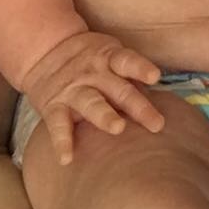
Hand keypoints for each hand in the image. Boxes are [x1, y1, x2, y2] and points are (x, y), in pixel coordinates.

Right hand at [21, 31, 164, 164]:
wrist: (45, 50)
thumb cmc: (91, 60)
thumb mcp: (110, 57)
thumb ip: (130, 79)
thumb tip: (162, 102)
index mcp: (110, 59)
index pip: (128, 62)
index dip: (141, 68)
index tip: (156, 77)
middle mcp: (94, 73)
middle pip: (119, 90)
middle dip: (138, 106)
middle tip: (156, 124)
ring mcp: (73, 89)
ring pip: (91, 103)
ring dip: (105, 116)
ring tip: (118, 129)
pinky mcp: (53, 105)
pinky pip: (58, 124)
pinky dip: (62, 141)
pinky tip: (66, 159)